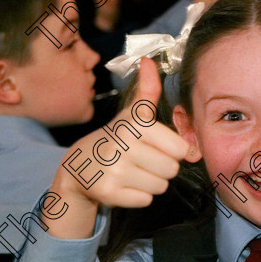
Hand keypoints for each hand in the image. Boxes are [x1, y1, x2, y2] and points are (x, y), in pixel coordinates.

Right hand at [46, 58, 190, 237]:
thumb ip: (148, 90)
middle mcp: (123, 145)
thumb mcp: (132, 114)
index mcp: (134, 125)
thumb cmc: (117, 138)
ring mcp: (114, 170)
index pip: (181, 149)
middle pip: (172, 169)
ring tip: (134, 171)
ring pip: (160, 186)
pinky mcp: (108, 193)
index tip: (154, 145)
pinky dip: (139, 196)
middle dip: (163, 167)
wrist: (79, 165)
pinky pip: (146, 200)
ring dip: (152, 182)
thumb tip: (148, 61)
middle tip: (143, 160)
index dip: (172, 150)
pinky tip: (124, 184)